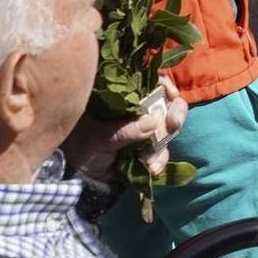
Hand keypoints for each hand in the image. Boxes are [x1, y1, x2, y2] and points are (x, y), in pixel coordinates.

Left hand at [62, 78, 187, 180]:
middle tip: (173, 125)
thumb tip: (153, 123)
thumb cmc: (83, 148)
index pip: (149, 81)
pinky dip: (160, 159)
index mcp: (123, 98)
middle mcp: (138, 109)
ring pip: (170, 127)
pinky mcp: (151, 146)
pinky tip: (151, 168)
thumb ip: (124, 131)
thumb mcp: (99, 138)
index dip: (165, 85)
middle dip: (175, 113)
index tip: (172, 94)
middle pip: (168, 102)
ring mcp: (146, 128)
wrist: (82, 176)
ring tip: (149, 160)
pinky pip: (164, 149)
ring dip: (163, 144)